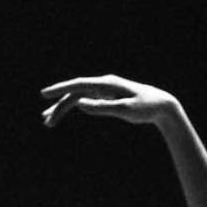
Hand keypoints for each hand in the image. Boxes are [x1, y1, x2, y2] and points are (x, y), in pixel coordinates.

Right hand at [40, 75, 179, 128]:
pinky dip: (74, 107)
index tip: (45, 94)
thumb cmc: (146, 107)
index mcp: (107, 84)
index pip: (78, 85)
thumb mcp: (125, 110)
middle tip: (46, 122)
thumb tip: (80, 104)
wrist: (162, 105)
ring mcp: (104, 90)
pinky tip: (64, 113)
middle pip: (75, 93)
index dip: (60, 89)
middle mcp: (103, 84)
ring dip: (63, 108)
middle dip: (59, 107)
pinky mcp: (107, 96)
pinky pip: (86, 101)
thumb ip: (102, 107)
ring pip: (78, 97)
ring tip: (48, 121)